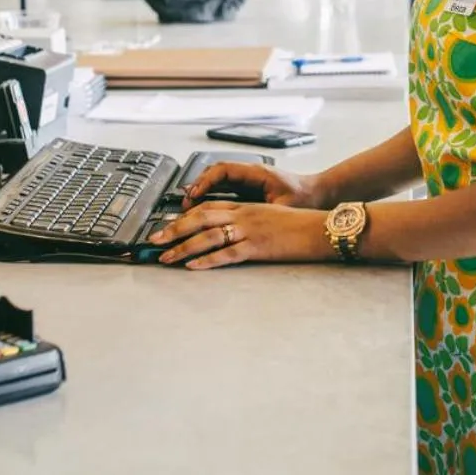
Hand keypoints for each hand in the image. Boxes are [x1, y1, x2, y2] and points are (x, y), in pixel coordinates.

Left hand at [146, 202, 329, 269]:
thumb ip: (250, 223)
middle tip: (154, 241)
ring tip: (165, 258)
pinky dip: (207, 260)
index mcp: (246, 208)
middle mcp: (244, 215)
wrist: (322, 229)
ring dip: (183, 247)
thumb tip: (231, 235)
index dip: (185, 216)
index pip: (208, 207)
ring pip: (208, 236)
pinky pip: (227, 254)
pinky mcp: (258, 247)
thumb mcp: (271, 219)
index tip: (168, 226)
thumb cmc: (300, 226)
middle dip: (174, 229)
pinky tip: (192, 266)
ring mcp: (250, 230)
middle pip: (200, 217)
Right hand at [181, 163, 330, 209]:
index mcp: (257, 173)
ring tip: (189, 207)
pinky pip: (225, 188)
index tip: (193, 194)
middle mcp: (250, 173)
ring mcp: (249, 180)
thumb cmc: (305, 198)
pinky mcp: (249, 189)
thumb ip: (264, 212)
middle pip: (215, 173)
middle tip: (184, 203)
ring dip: (202, 191)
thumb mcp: (283, 206)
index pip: (222, 170)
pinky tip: (203, 209)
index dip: (205, 181)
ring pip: (218, 181)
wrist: (319, 193)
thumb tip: (243, 219)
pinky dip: (212, 196)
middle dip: (197, 186)